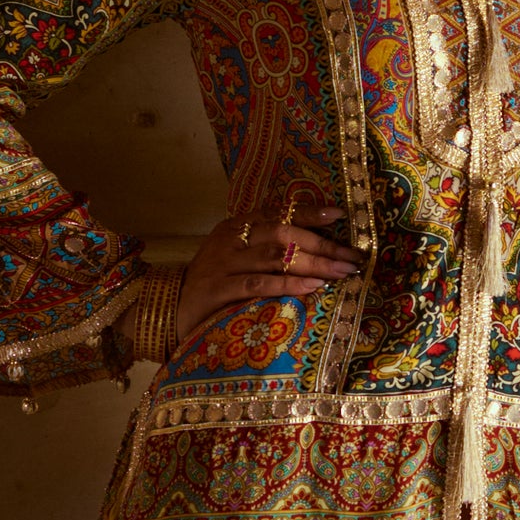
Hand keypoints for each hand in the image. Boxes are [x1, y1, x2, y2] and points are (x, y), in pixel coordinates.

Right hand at [173, 204, 362, 345]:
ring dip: (313, 264)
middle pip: (284, 233)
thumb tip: (316, 249)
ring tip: (341, 272)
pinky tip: (311, 287)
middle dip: (322, 245)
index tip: (340, 215)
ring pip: (275, 257)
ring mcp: (223, 263)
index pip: (279, 213)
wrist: (167, 307)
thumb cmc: (212, 283)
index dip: (310, 212)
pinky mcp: (217, 289)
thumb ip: (265, 248)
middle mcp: (231, 239)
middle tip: (352, 257)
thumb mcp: (236, 257)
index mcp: (237, 226)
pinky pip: (258, 283)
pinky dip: (287, 285)